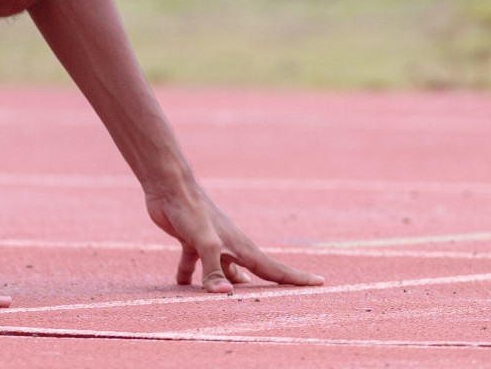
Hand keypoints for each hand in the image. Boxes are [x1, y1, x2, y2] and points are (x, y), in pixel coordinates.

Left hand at [146, 180, 323, 292]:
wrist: (169, 187)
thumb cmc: (192, 211)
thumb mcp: (205, 243)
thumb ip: (213, 270)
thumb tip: (225, 295)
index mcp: (241, 247)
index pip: (273, 268)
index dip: (297, 278)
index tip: (321, 283)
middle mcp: (230, 246)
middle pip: (253, 273)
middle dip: (267, 287)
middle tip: (283, 301)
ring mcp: (212, 244)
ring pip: (223, 271)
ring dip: (227, 285)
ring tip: (231, 303)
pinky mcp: (191, 241)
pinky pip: (193, 263)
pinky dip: (190, 276)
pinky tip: (182, 286)